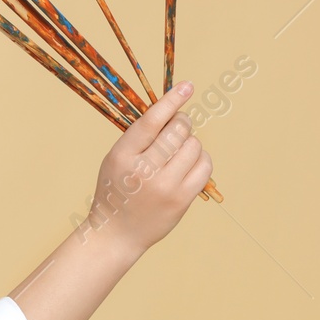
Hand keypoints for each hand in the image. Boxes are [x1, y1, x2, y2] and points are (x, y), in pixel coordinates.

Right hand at [85, 81, 211, 257]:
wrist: (117, 232)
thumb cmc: (116, 190)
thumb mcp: (115, 159)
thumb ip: (139, 138)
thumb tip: (173, 111)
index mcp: (122, 156)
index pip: (152, 121)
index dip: (172, 101)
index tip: (187, 87)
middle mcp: (144, 170)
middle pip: (177, 130)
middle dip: (182, 122)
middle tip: (178, 126)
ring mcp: (165, 186)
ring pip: (194, 146)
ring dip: (190, 142)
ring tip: (178, 151)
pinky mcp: (182, 199)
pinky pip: (204, 166)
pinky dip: (201, 159)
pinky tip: (189, 163)